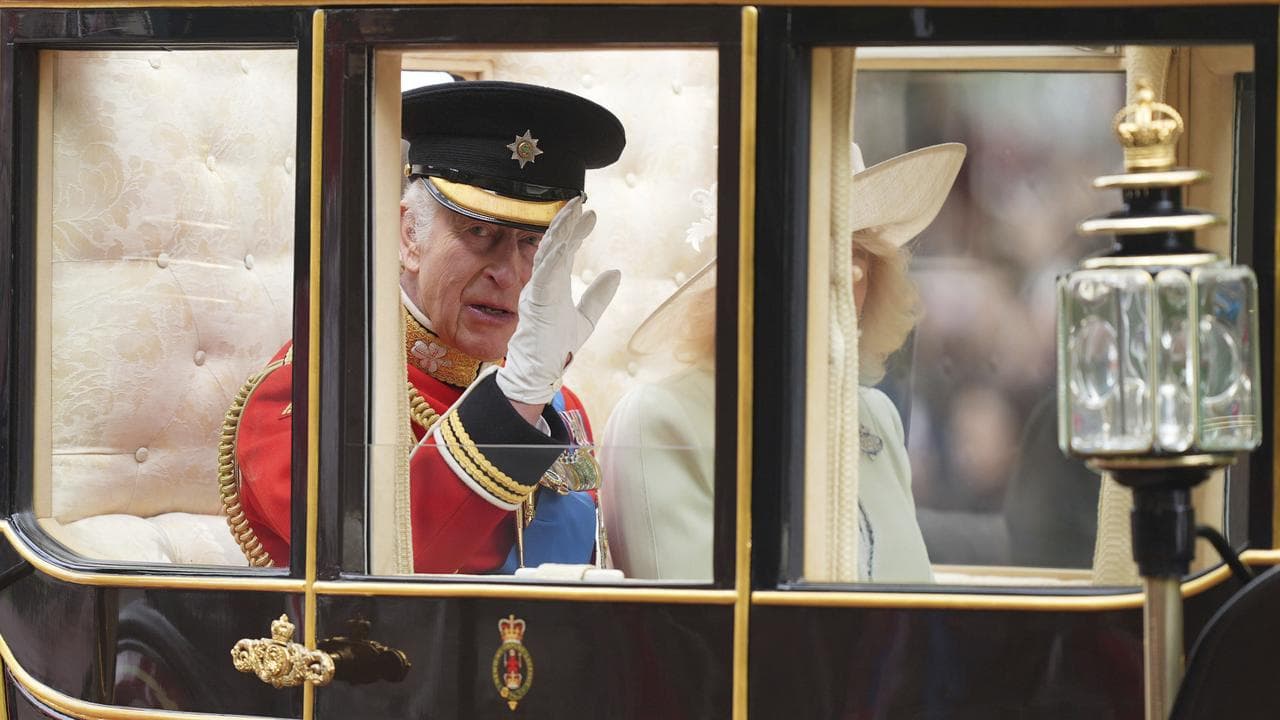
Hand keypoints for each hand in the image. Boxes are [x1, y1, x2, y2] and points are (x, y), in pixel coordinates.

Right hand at [497, 197, 619, 405]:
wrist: (541, 368)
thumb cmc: (557, 345)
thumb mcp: (587, 318)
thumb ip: (599, 296)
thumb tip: (616, 272)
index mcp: (552, 283)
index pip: (565, 250)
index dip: (577, 231)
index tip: (592, 215)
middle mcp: (542, 282)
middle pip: (554, 243)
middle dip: (567, 221)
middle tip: (581, 202)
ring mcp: (536, 289)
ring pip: (546, 252)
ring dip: (559, 231)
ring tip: (572, 212)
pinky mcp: (535, 301)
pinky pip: (543, 274)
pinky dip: (554, 257)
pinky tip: (565, 243)